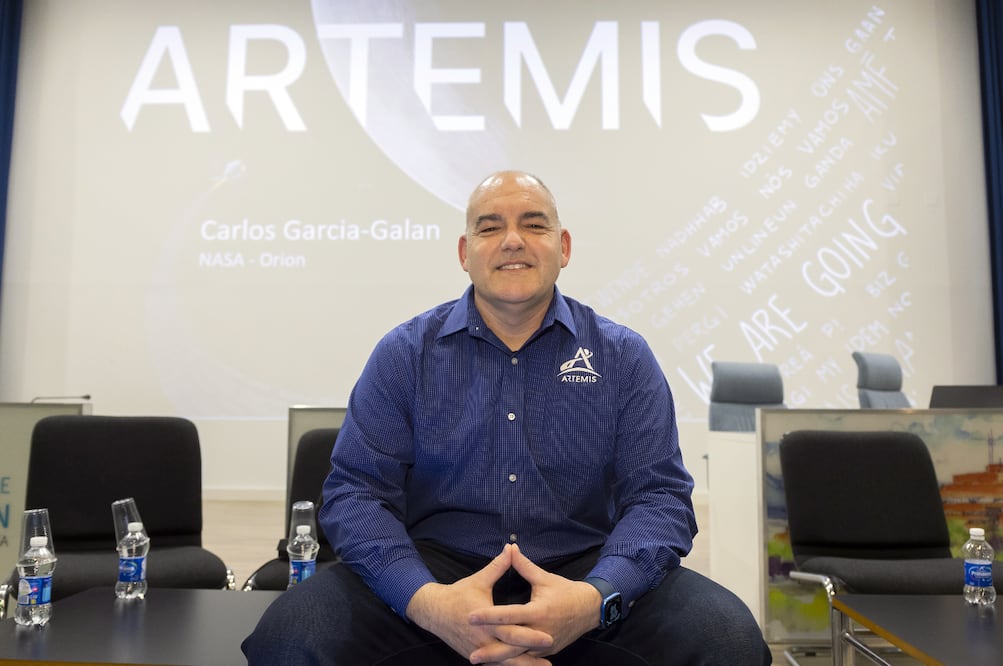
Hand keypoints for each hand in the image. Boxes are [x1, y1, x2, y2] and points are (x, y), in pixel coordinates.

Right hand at [405, 544, 553, 663]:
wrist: (434, 612)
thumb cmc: (458, 594)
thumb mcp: (479, 580)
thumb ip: (498, 566)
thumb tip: (512, 548)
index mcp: (486, 621)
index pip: (511, 630)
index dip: (530, 635)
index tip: (548, 637)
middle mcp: (483, 639)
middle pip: (511, 650)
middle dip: (532, 654)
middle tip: (552, 650)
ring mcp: (479, 650)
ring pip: (505, 662)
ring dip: (525, 665)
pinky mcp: (476, 656)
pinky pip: (496, 664)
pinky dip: (511, 665)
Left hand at [467, 544, 599, 662]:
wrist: (589, 609)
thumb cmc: (565, 591)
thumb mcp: (544, 577)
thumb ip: (524, 565)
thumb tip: (510, 548)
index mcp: (538, 611)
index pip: (509, 615)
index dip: (489, 616)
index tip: (471, 616)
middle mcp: (541, 631)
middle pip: (512, 643)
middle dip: (491, 650)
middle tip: (471, 654)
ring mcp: (545, 645)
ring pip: (518, 655)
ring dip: (498, 659)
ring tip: (477, 660)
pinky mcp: (547, 651)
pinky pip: (526, 658)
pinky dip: (511, 660)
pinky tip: (495, 662)